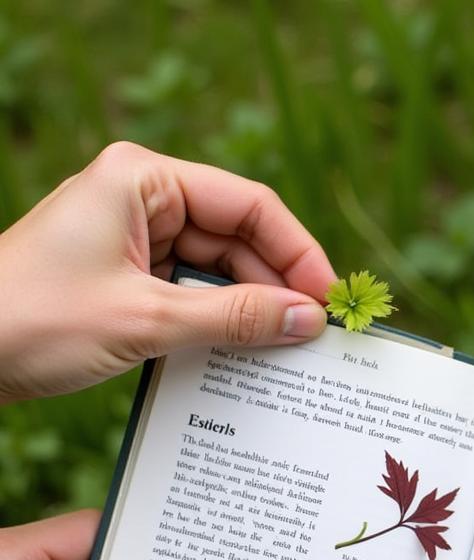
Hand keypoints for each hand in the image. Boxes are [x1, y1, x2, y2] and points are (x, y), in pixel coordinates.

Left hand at [0, 141, 336, 402]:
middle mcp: (143, 200)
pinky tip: (247, 351)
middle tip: (314, 335)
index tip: (327, 299)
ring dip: (251, 309)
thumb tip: (308, 320)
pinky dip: (221, 322)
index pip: (248, 205)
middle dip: (277, 286)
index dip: (297, 252)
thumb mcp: (148, 319)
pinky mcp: (130, 277)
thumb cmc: (33, 319)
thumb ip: (236, 318)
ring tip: (286, 350)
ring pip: (219, 270)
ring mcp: (135, 239)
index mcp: (143, 180)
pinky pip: (193, 294)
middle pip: (238, 238)